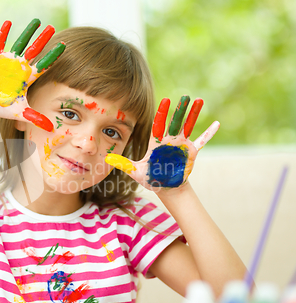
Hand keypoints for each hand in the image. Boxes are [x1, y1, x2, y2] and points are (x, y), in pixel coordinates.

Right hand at [0, 19, 65, 131]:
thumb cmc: (3, 107)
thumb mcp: (20, 113)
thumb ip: (35, 118)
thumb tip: (51, 129)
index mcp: (28, 77)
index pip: (44, 64)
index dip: (53, 56)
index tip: (63, 46)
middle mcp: (21, 66)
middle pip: (35, 50)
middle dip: (43, 39)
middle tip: (52, 28)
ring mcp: (9, 61)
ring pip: (20, 43)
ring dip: (27, 32)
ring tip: (37, 21)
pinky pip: (0, 42)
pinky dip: (4, 33)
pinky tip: (9, 23)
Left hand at [105, 96, 219, 190]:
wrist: (165, 186)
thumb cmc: (150, 178)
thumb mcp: (136, 171)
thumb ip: (123, 164)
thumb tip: (106, 159)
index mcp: (157, 142)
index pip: (159, 125)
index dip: (162, 113)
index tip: (165, 101)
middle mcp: (169, 140)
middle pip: (175, 122)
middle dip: (180, 110)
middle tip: (184, 96)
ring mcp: (181, 144)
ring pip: (188, 126)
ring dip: (193, 114)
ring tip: (199, 100)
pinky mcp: (191, 152)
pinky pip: (202, 141)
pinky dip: (209, 134)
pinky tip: (216, 124)